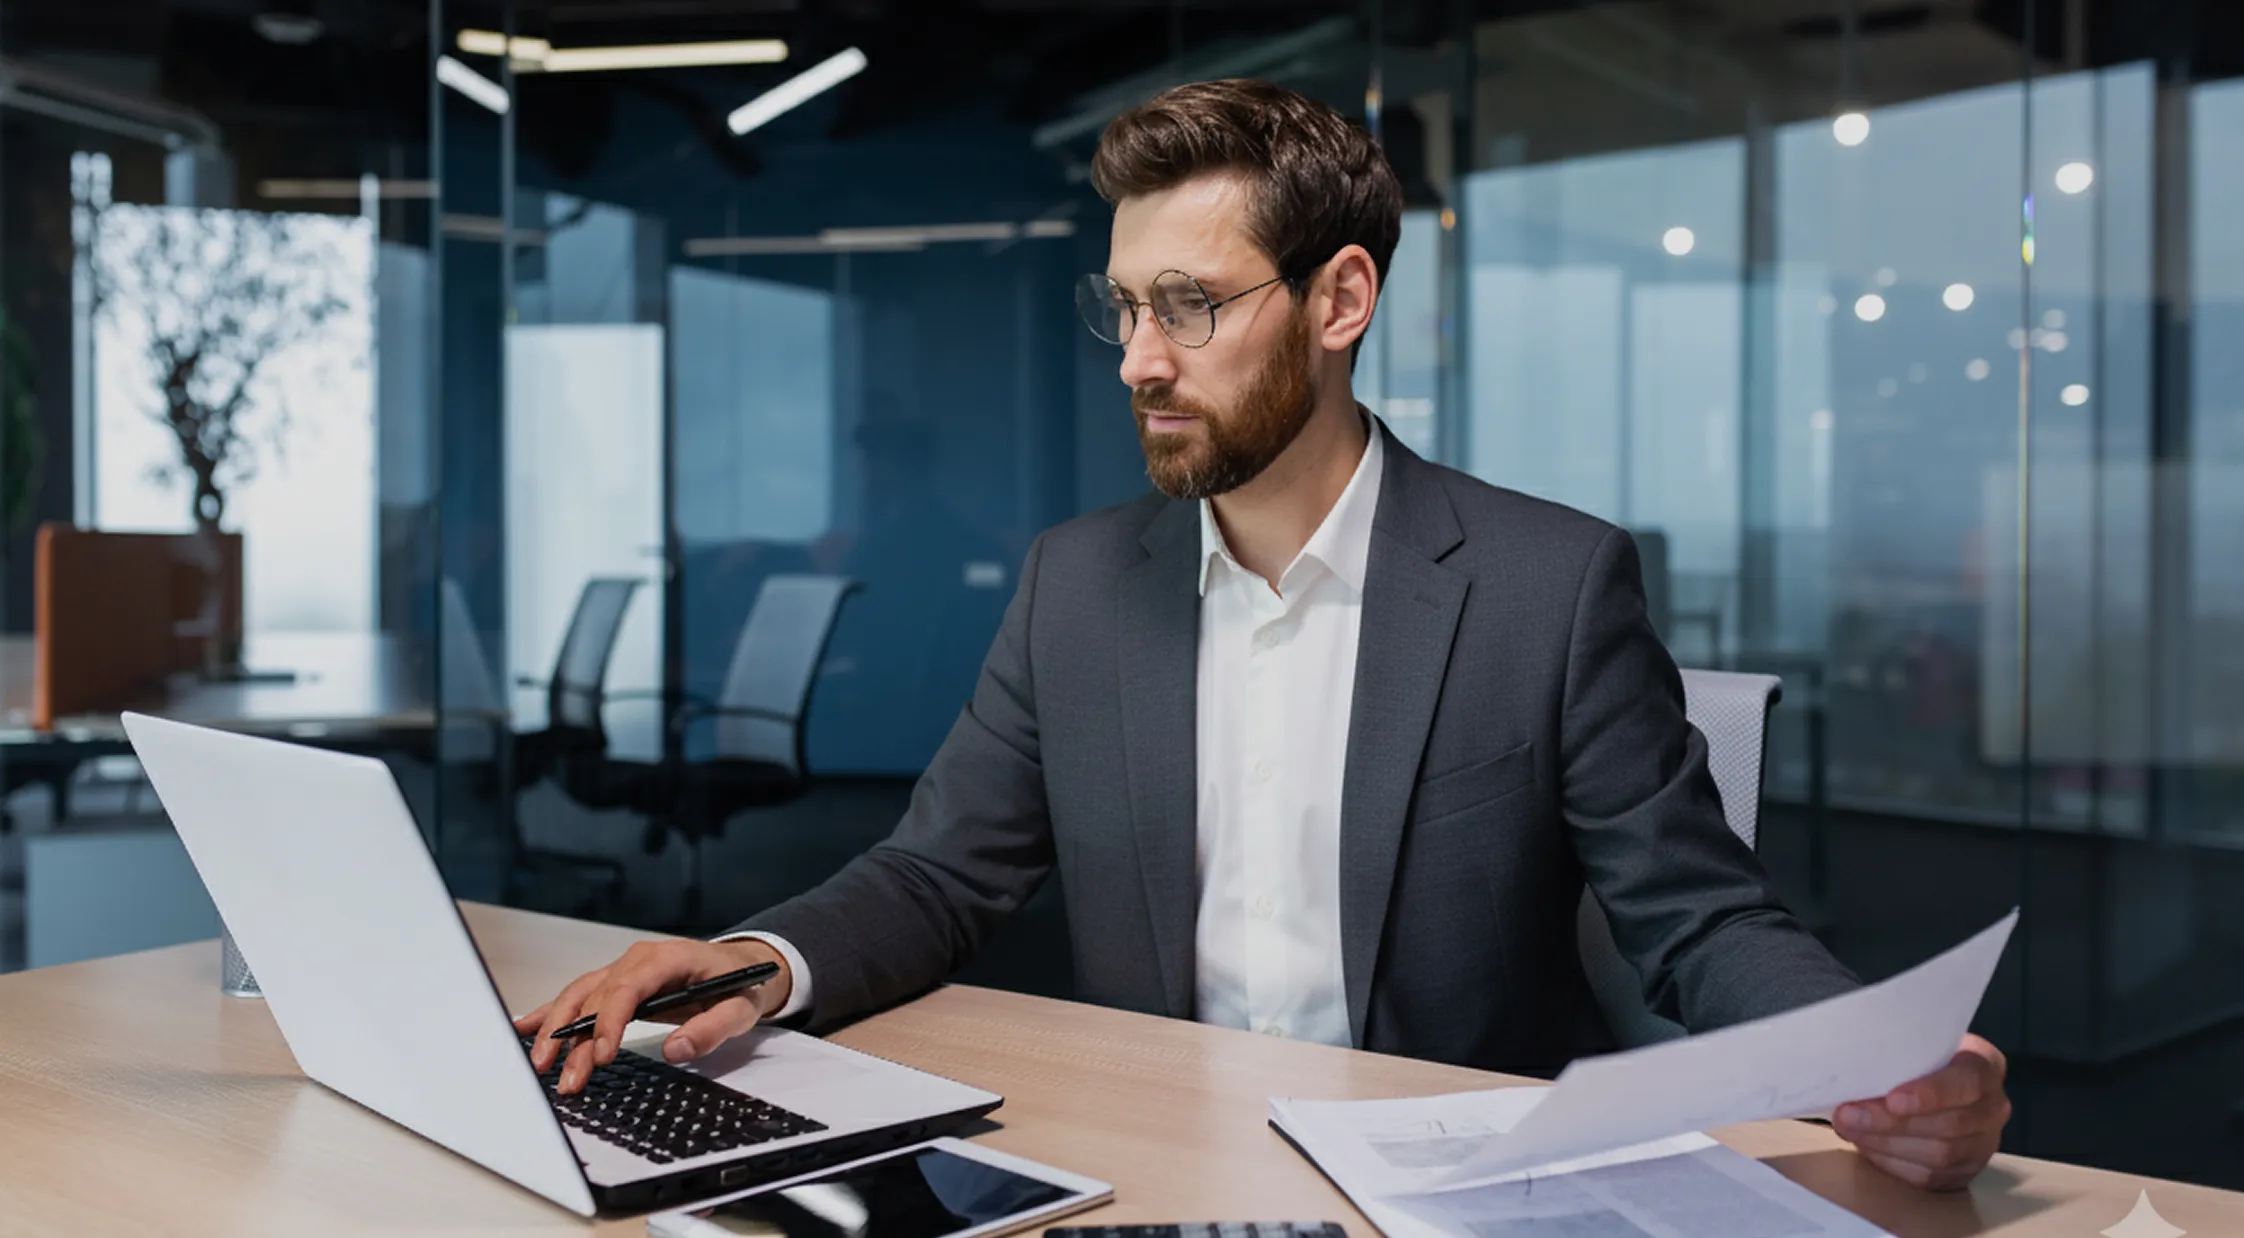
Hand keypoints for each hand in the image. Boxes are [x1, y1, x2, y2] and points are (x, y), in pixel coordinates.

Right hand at [511, 938, 791, 1094]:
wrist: (741, 968)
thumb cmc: (740, 985)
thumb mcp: (740, 1008)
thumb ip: (712, 1028)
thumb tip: (676, 1049)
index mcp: (665, 959)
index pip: (626, 988)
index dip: (608, 1022)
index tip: (600, 1056)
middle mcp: (636, 961)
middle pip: (594, 997)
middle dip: (574, 1038)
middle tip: (563, 1077)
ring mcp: (621, 971)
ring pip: (578, 998)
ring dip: (556, 1032)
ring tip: (540, 1066)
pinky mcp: (614, 985)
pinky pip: (577, 997)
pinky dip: (549, 1013)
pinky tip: (522, 1029)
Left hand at [1834, 1034, 2010, 1190]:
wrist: (1936, 1080)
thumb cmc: (1919, 1055)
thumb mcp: (1915, 1041)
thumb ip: (1897, 1052)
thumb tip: (1851, 1066)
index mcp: (1986, 1066)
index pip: (1968, 1082)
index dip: (1931, 1093)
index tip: (1892, 1099)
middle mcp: (1993, 1107)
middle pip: (1949, 1125)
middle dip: (1891, 1123)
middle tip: (1848, 1115)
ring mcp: (1983, 1143)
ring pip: (1939, 1155)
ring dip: (1885, 1144)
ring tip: (1849, 1128)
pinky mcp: (1964, 1170)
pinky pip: (1930, 1176)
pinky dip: (1891, 1162)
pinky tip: (1866, 1145)